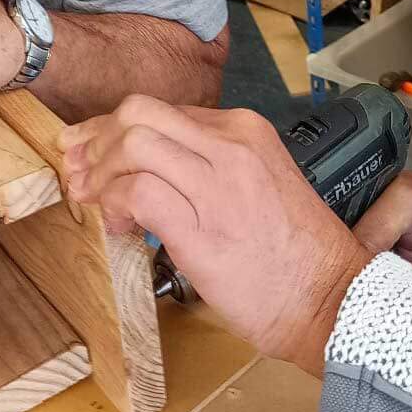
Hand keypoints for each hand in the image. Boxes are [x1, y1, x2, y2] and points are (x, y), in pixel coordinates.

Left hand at [62, 98, 371, 376]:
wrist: (333, 301)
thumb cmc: (295, 257)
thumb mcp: (259, 185)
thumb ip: (210, 168)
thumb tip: (151, 169)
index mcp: (245, 131)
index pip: (163, 110)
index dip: (115, 129)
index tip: (92, 153)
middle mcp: (231, 145)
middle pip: (139, 112)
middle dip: (96, 138)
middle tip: (78, 170)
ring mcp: (218, 182)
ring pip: (133, 142)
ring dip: (99, 171)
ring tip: (93, 200)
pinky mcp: (203, 226)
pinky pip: (137, 191)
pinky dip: (113, 203)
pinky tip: (118, 225)